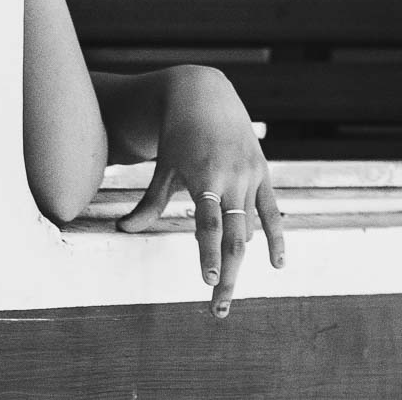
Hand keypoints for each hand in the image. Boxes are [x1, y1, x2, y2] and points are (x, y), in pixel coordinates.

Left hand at [115, 66, 286, 316]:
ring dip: (243, 264)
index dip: (210, 253)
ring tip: (228, 293)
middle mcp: (232, 178)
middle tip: (218, 308)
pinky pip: (272, 212)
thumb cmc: (177, 133)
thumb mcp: (163, 167)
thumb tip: (123, 230)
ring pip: (250, 229)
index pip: (208, 224)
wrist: (206, 94)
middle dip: (227, 275)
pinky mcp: (263, 173)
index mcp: (205, 176)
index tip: (208, 279)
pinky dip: (276, 237)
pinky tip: (277, 264)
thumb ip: (150, 203)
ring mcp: (251, 176)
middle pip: (233, 236)